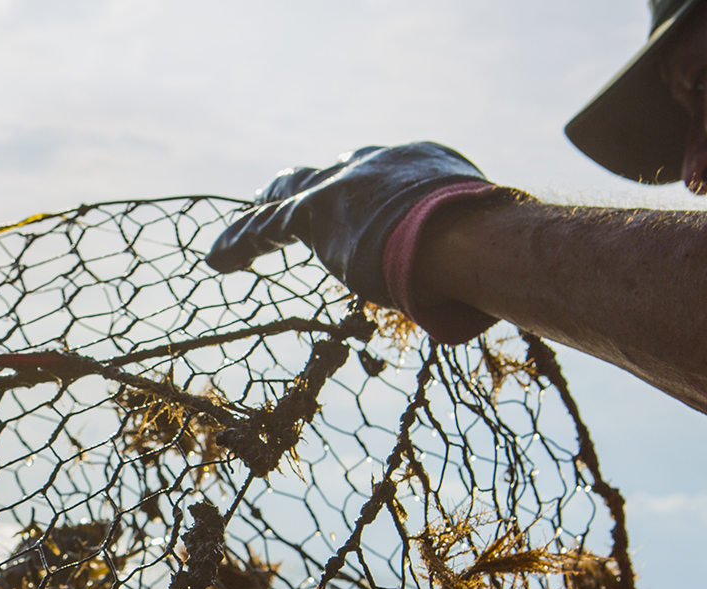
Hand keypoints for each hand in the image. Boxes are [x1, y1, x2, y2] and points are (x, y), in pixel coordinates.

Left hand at [206, 143, 489, 305]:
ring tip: (238, 236)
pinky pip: (266, 226)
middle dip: (311, 185)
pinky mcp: (316, 210)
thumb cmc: (489, 251)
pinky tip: (216, 261)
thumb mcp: (484, 248)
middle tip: (292, 195)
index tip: (364, 207)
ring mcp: (346, 182)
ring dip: (263, 215)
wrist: (469, 234)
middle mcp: (380, 163)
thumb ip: (467, 264)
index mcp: (423, 164)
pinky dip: (241, 244)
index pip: (386, 177)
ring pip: (289, 196)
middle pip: (333, 170)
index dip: (368, 193)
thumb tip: (473, 307)